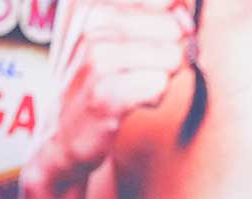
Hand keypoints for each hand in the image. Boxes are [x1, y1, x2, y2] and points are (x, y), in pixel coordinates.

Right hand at [33, 0, 194, 189]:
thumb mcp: (120, 37)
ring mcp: (96, 56)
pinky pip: (160, 86)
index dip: (177, 20)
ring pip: (172, 57)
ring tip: (131, 86)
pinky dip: (154, 98)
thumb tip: (187, 17)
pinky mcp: (105, 93)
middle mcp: (91, 21)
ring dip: (161, 78)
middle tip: (138, 70)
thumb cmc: (102, 80)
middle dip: (170, 54)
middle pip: (174, 27)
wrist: (65, 132)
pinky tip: (130, 103)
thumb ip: (158, 17)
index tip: (158, 41)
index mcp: (92, 2)